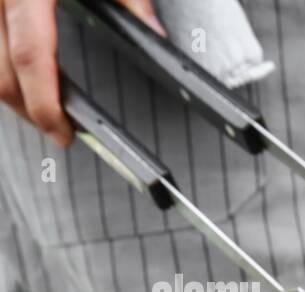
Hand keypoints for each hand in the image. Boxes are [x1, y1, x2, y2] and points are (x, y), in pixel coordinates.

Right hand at [0, 0, 162, 146]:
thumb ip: (130, 1)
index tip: (62, 132)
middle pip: (4, 71)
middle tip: (58, 132)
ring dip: (15, 93)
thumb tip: (154, 34)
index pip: (31, 57)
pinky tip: (29, 78)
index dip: (43, 103)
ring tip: (46, 111)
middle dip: (29, 110)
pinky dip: (7, 68)